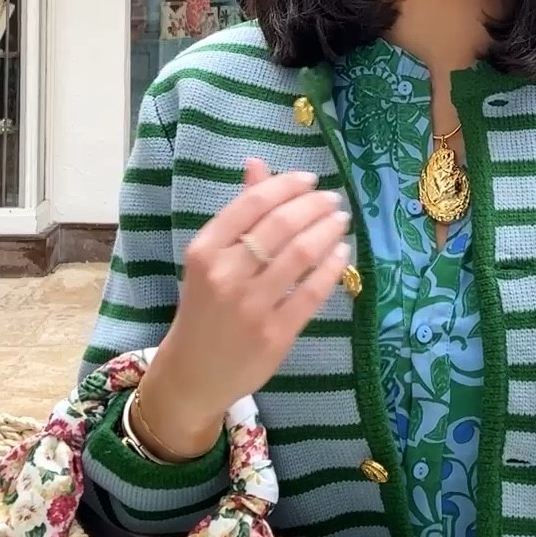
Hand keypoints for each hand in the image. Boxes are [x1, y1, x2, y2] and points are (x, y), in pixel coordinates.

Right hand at [136, 158, 349, 455]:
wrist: (193, 372)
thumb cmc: (205, 307)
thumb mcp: (211, 258)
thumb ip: (238, 213)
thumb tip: (257, 163)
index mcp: (205, 251)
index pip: (252, 204)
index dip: (287, 186)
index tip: (310, 180)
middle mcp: (225, 275)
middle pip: (281, 226)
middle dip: (314, 206)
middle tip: (333, 199)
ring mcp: (251, 307)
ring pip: (300, 255)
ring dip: (328, 231)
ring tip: (340, 221)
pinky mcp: (275, 335)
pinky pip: (312, 293)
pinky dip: (332, 268)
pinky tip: (342, 254)